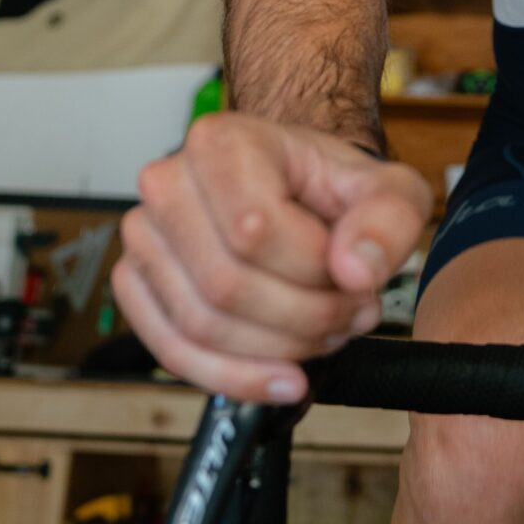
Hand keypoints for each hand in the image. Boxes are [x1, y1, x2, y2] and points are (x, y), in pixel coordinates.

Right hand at [114, 116, 432, 403]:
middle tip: (350, 315)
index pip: (254, 229)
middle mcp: (167, 184)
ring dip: (277, 350)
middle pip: (226, 284)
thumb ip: (388, 219)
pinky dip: (234, 378)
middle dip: (303, 318)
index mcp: (220, 144)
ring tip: (325, 334)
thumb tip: (355, 271)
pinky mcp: (135, 285)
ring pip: (201, 325)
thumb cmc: (329, 187)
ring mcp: (143, 237)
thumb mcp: (387, 189)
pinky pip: (173, 351)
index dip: (314, 271)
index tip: (358, 279)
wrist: (294, 191)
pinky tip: (282, 379)